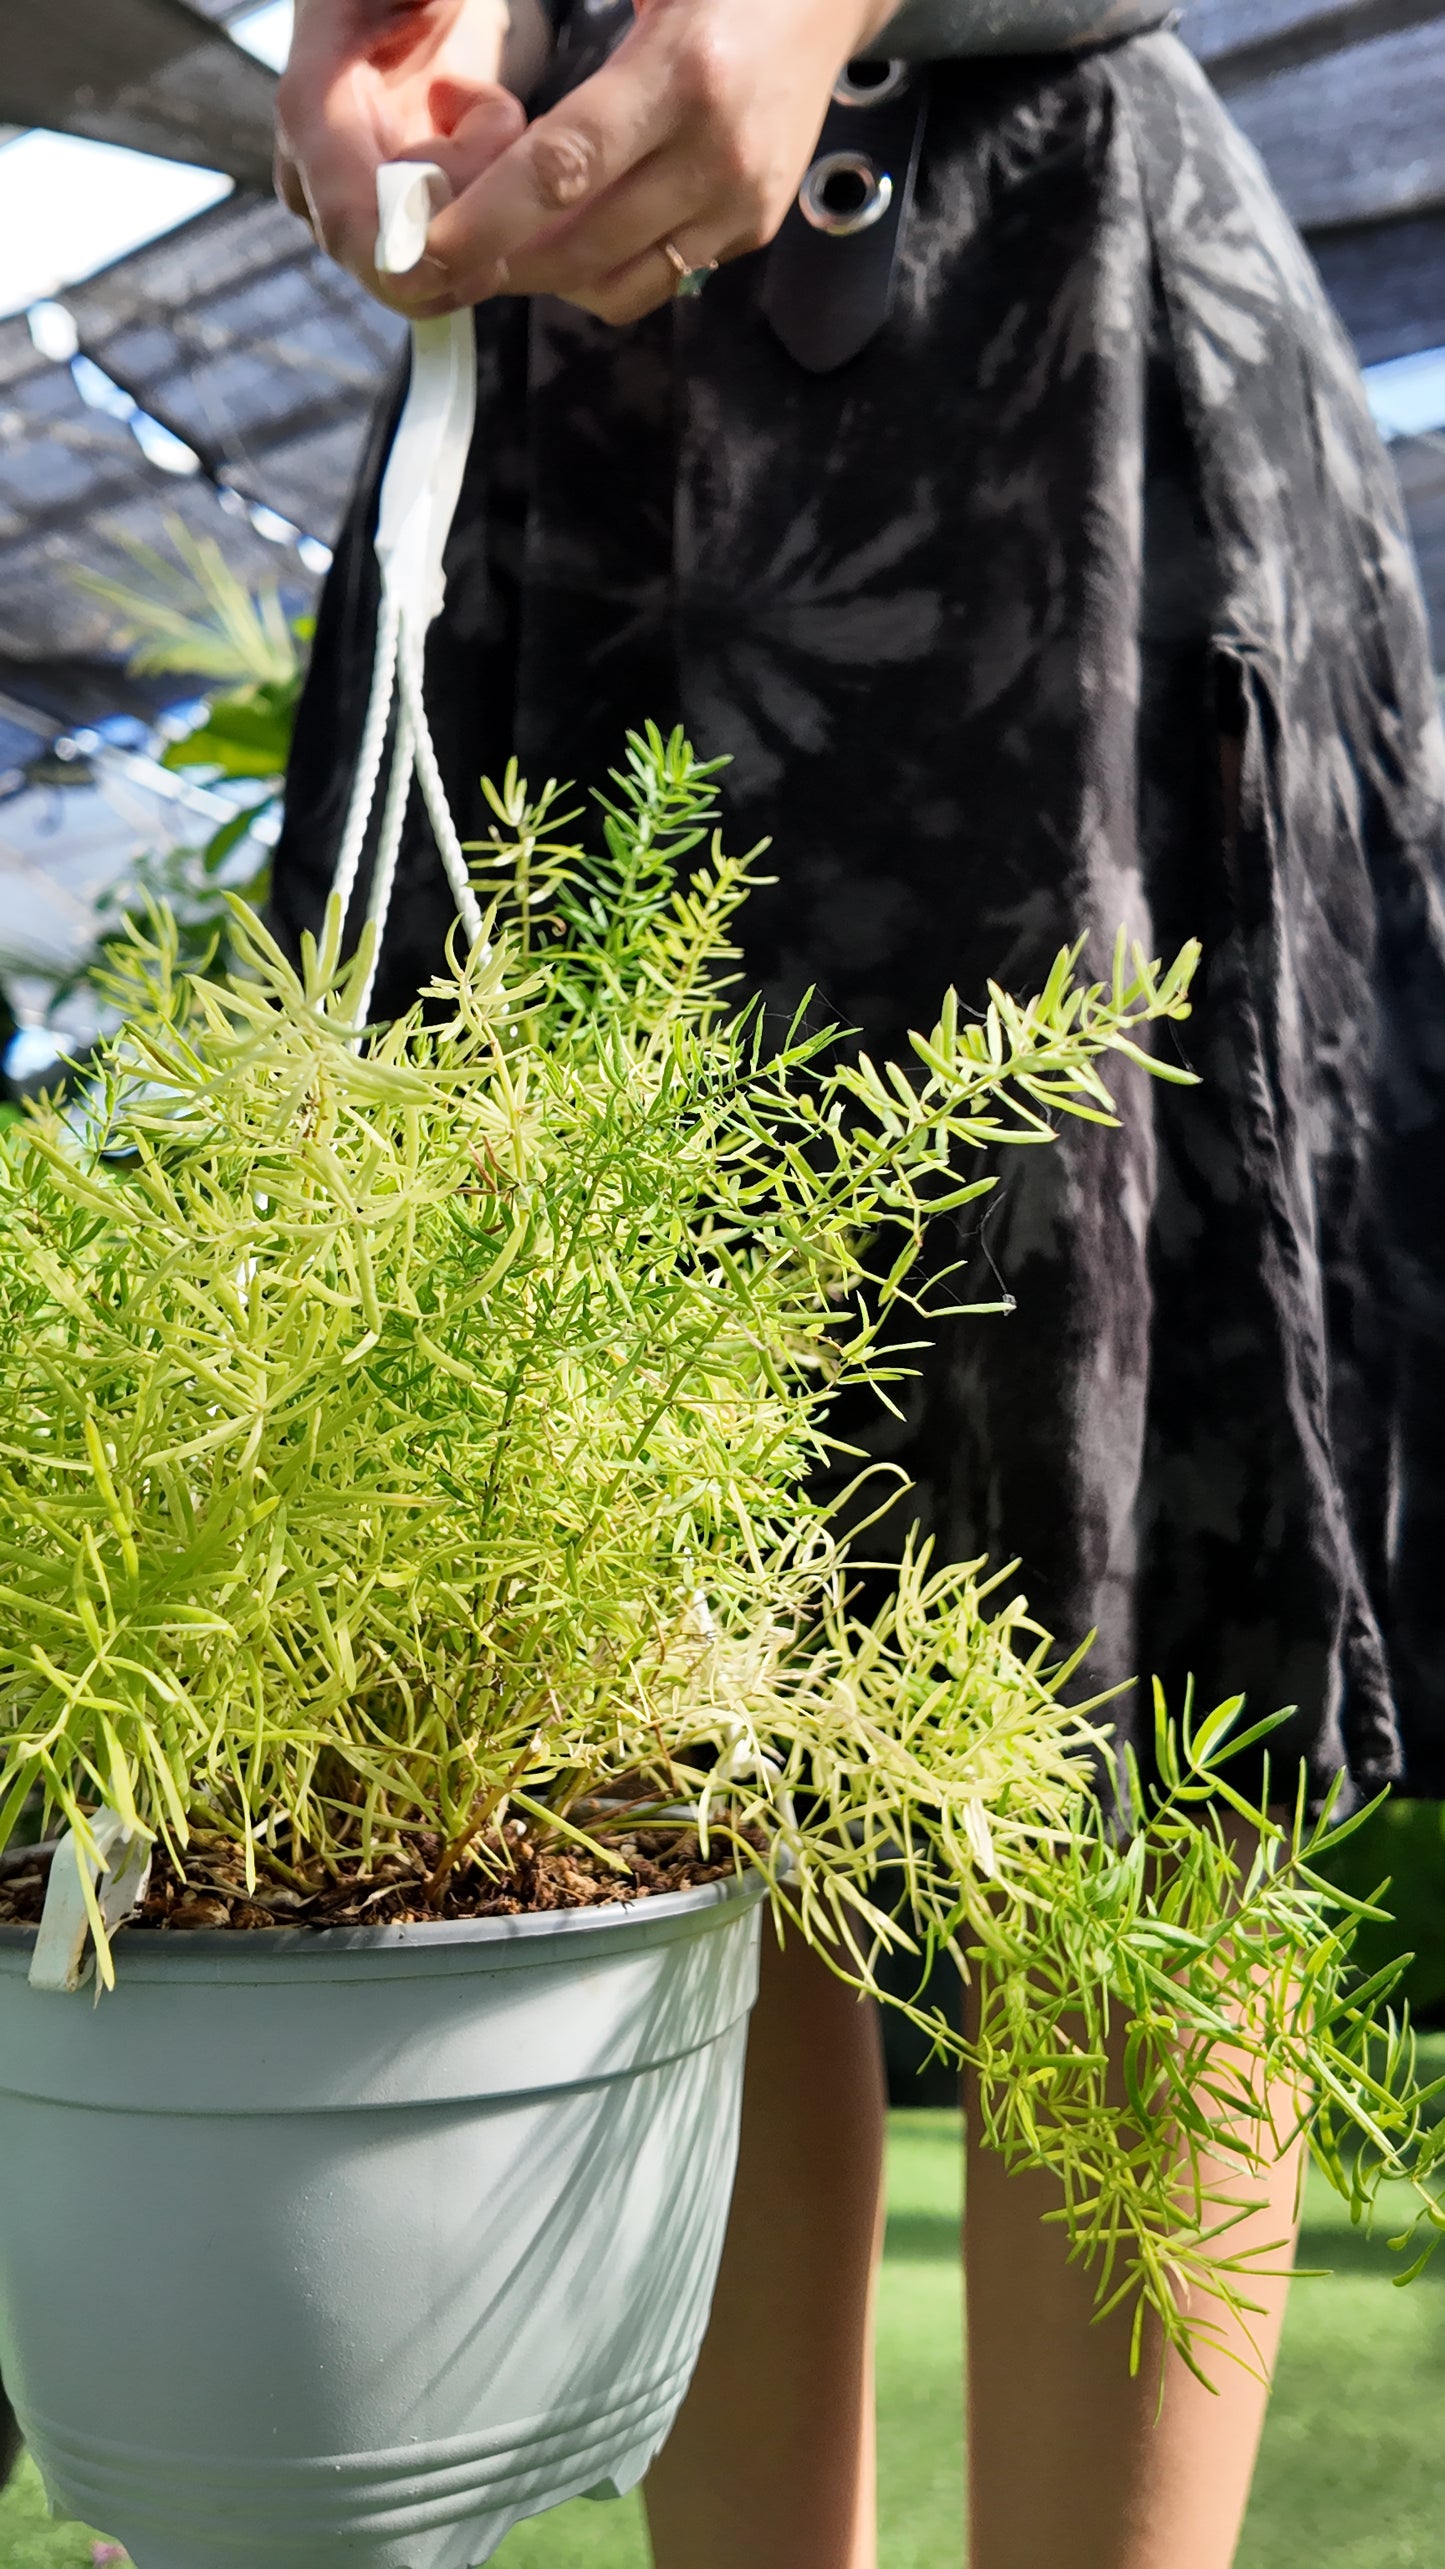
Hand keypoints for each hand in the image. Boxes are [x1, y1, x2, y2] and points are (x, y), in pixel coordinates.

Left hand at [277, 0, 899, 324]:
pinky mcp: (752, 231)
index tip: (434, 244)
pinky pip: (658, 280)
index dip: (492, 216)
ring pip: (619, 283)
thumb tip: (457, 102)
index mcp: (682, 74)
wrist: (828, 0)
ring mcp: (740, 204)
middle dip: (504, 262)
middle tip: (445, 258)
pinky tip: (572, 238)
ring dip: (550, 280)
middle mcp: (717, 153)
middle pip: (583, 243)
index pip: (565, 165)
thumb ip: (566, 50)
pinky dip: (601, 273)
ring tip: (504, 251)